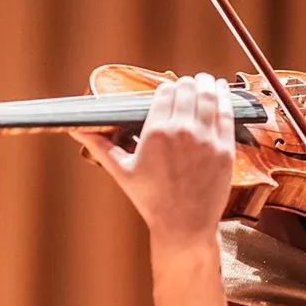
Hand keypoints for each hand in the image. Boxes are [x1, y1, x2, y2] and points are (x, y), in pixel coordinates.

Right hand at [72, 73, 234, 247]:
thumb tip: (77, 130)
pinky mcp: (225, 150)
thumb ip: (101, 145)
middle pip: (187, 90)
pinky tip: (222, 91)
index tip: (168, 90)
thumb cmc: (152, 200)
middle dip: (187, 84)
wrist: (184, 225)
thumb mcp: (123, 171)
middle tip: (189, 83)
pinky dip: (224, 99)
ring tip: (206, 80)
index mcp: (156, 132)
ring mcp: (207, 140)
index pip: (164, 93)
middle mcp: (182, 131)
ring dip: (207, 84)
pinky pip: (227, 115)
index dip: (166, 89)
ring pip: (208, 97)